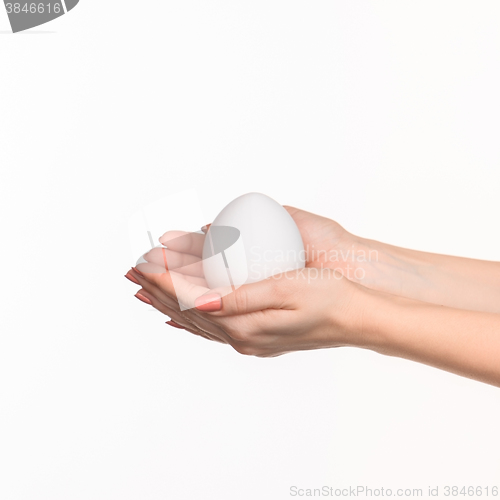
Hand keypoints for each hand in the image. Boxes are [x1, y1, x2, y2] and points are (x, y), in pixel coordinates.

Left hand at [127, 265, 366, 356]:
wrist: (357, 318)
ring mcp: (247, 338)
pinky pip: (212, 327)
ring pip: (196, 320)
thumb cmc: (328, 298)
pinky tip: (181, 317)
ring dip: (169, 303)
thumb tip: (201, 300)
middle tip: (131, 272)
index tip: (142, 262)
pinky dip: (190, 318)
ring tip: (145, 292)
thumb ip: (241, 298)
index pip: (191, 300)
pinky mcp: (256, 335)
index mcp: (244, 325)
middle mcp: (240, 336)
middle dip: (157, 290)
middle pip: (187, 311)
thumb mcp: (287, 291)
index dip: (164, 279)